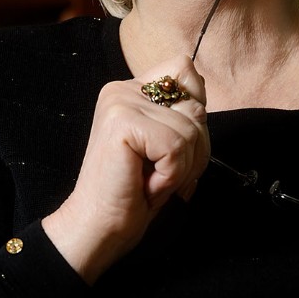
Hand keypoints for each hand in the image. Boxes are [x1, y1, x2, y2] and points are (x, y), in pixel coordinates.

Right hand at [42, 55, 208, 283]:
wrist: (99, 227)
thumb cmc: (136, 192)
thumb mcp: (168, 145)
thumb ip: (183, 113)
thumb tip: (200, 90)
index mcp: (133, 89)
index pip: (184, 70)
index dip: (193, 109)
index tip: (172, 145)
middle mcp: (124, 89)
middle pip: (195, 105)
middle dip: (193, 151)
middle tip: (160, 173)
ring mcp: (121, 103)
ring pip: (190, 130)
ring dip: (181, 169)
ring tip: (150, 180)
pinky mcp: (122, 123)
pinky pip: (176, 147)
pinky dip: (170, 176)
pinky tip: (145, 185)